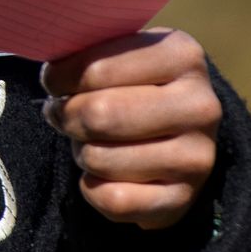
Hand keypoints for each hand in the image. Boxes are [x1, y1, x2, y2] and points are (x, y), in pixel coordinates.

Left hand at [41, 28, 221, 229]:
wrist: (182, 132)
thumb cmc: (138, 82)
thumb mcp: (125, 52)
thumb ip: (92, 51)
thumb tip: (50, 63)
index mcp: (183, 55)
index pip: (97, 68)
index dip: (60, 77)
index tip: (52, 80)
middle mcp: (200, 106)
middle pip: (99, 115)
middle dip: (67, 116)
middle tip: (61, 113)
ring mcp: (197, 157)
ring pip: (101, 160)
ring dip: (81, 152)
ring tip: (89, 140)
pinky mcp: (184, 199)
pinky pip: (113, 200)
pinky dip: (92, 189)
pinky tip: (101, 175)